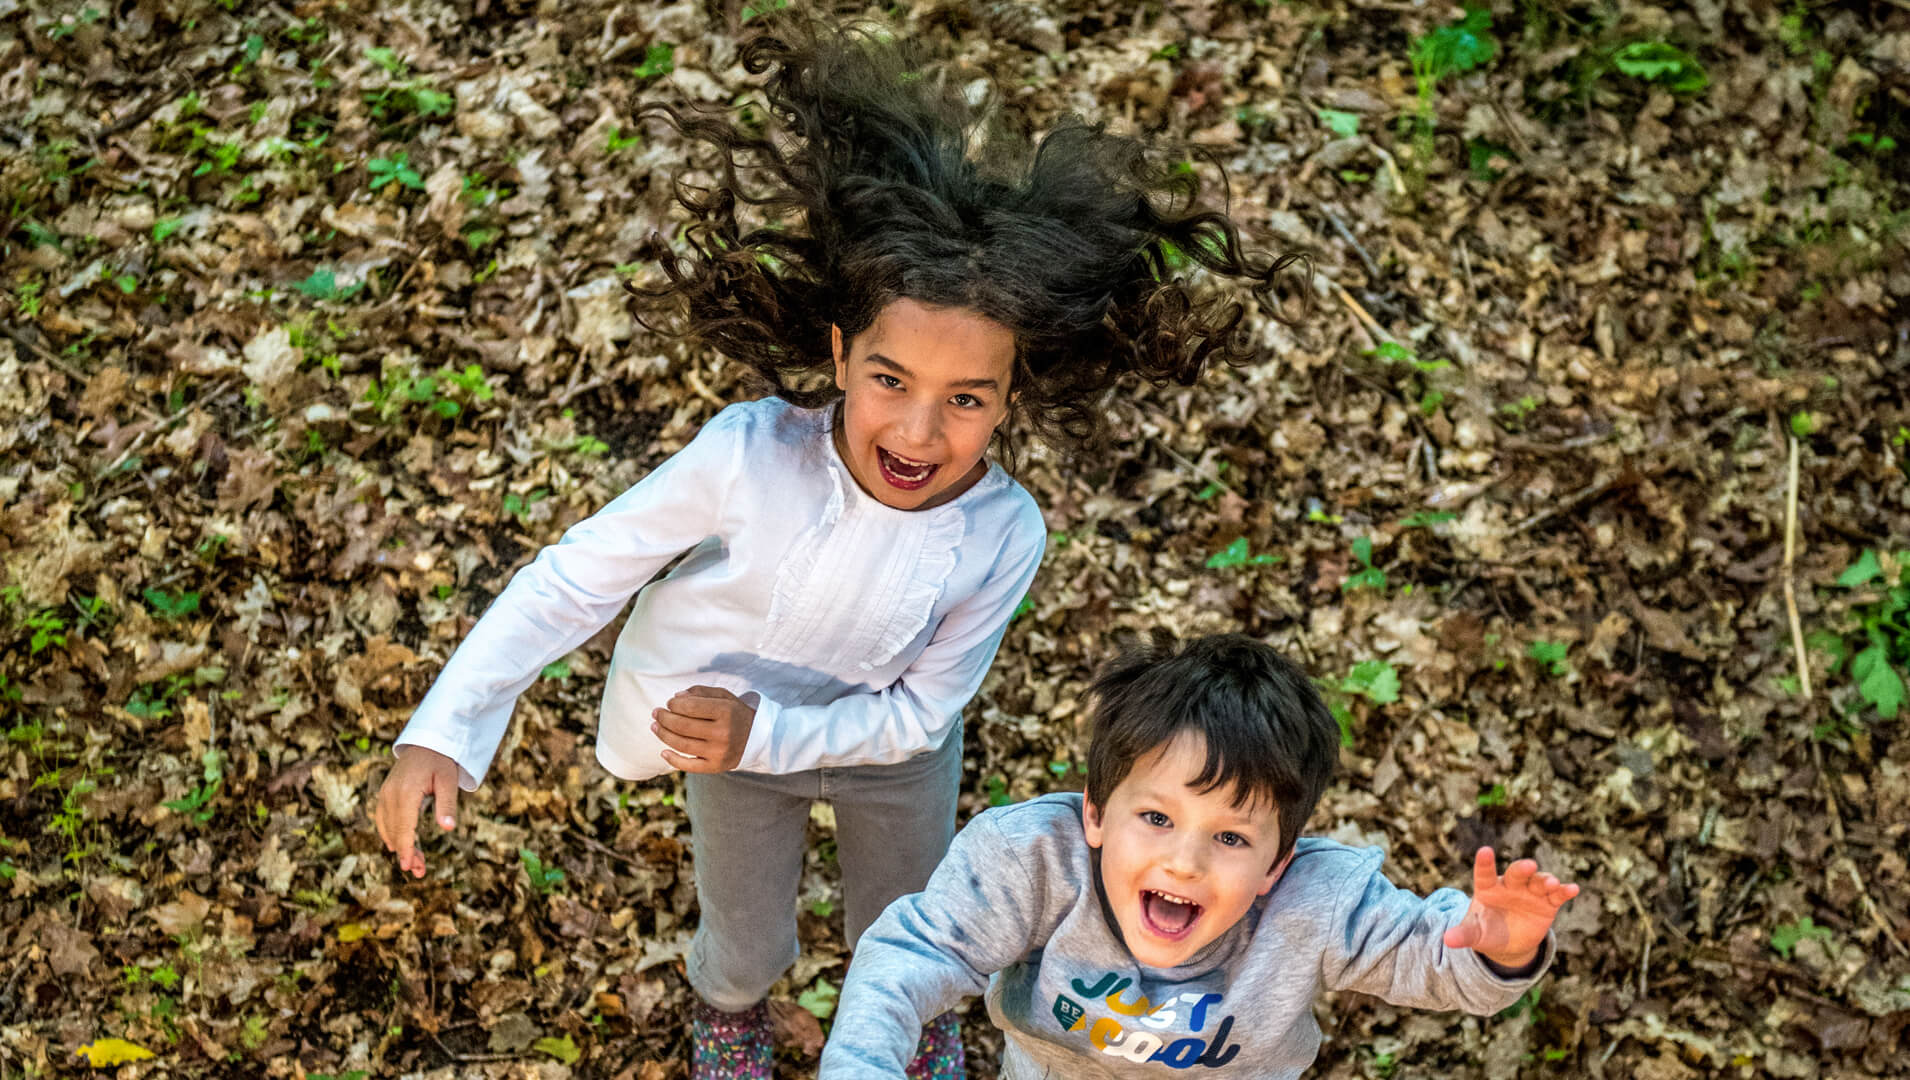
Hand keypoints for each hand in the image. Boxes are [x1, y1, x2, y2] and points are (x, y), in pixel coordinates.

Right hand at [373, 746, 461, 878]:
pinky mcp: (384, 794)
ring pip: (387, 827)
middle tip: (420, 872)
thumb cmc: (441, 761)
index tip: (409, 867)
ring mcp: (384, 794)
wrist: (426, 741)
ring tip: (416, 862)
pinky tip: (399, 846)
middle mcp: (390, 794)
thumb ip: (447, 805)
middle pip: (395, 831)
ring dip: (398, 845)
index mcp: (406, 792)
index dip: (407, 849)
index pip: (404, 827)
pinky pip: (383, 819)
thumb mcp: (449, 781)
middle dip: (406, 852)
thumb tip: (448, 828)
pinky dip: (390, 834)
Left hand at [653, 685, 754, 772]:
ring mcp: (719, 752)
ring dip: (663, 734)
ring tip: (655, 726)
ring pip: (682, 744)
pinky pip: (689, 766)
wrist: (759, 737)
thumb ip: (700, 692)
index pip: (690, 707)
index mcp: (726, 712)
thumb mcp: (724, 696)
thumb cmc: (736, 713)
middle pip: (682, 726)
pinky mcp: (716, 767)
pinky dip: (673, 760)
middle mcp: (723, 733)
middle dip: (664, 718)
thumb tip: (676, 697)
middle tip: (656, 713)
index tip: (669, 703)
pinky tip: (663, 751)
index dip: (674, 704)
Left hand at [1442, 847, 1579, 968]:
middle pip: (1517, 873)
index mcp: (1488, 889)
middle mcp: (1511, 886)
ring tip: (1552, 884)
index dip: (1485, 863)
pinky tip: (1573, 889)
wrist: (1509, 942)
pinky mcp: (1548, 904)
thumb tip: (1447, 940)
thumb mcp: (1474, 934)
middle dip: (1523, 868)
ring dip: (1546, 881)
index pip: (1485, 873)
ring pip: (1539, 881)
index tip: (1485, 851)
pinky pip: (1557, 896)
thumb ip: (1463, 934)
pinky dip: (1565, 891)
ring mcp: (1530, 893)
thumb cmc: (1486, 931)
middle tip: (1529, 865)